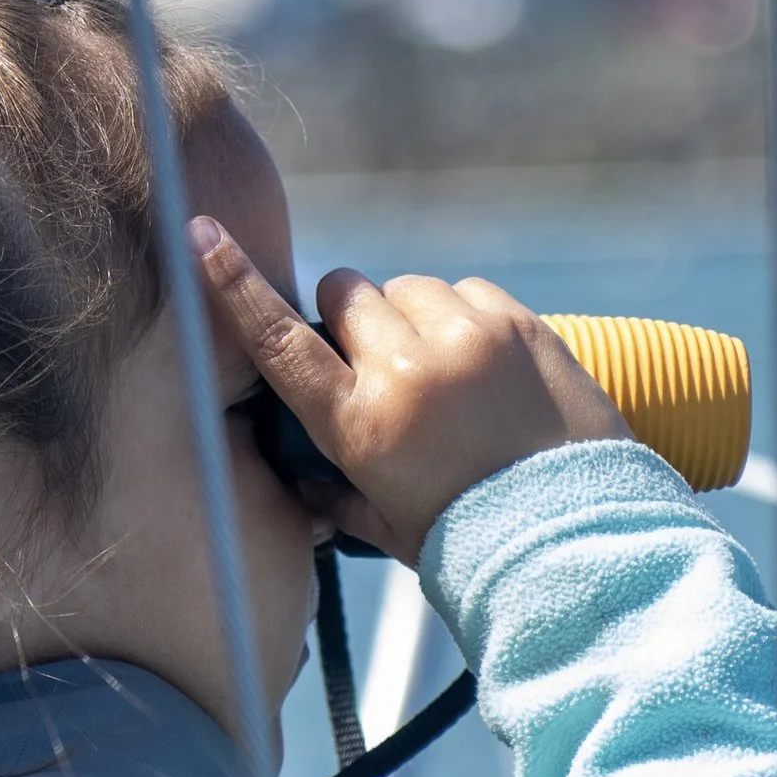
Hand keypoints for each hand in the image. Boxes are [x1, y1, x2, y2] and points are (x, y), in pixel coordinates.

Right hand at [192, 223, 629, 563]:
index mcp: (358, 424)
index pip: (280, 341)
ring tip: (446, 375)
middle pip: (347, 296)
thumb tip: (302, 484)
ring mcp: (463, 340)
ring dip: (413, 318)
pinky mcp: (516, 324)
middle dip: (353, 321)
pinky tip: (485, 367)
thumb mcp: (390, 529)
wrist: (574, 536)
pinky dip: (466, 319)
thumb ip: (337, 499)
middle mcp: (403, 370)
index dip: (234, 285)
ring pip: (407, 288)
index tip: (202, 234)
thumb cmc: (472, 542)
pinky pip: (467, 291)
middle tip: (385, 366)